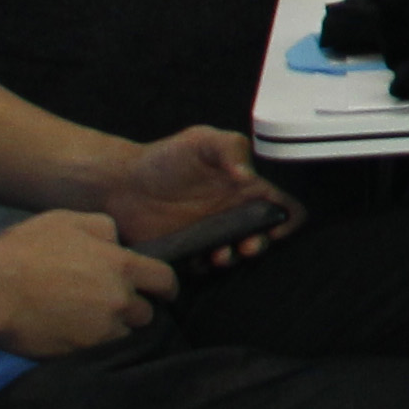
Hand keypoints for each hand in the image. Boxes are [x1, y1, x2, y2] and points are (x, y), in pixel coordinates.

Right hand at [0, 207, 173, 356]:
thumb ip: (104, 228)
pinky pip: (98, 352)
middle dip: (133, 310)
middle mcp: (119, 300)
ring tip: (90, 322)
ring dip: (113, 330)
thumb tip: (119, 241)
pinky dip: (92, 345)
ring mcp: (100, 330)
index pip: (164, 280)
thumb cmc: (26, 249)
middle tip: (113, 305)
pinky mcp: (79, 353)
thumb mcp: (68, 221)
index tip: (163, 293)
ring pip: (123, 336)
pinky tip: (74, 335)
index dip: (165, 288)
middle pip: (145, 313)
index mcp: (122, 265)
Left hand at [101, 129, 293, 264]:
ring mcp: (212, 233)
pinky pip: (207, 266)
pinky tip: (197, 258)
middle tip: (246, 245)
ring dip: (233, 258)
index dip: (287, 218)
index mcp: (245, 187)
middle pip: (264, 235)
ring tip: (219, 254)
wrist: (120, 185)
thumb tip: (249, 176)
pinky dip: (206, 267)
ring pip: (237, 254)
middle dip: (260, 244)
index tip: (274, 225)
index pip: (283, 205)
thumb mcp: (201, 141)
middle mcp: (232, 212)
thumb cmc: (162, 158)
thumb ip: (230, 149)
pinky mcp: (190, 250)